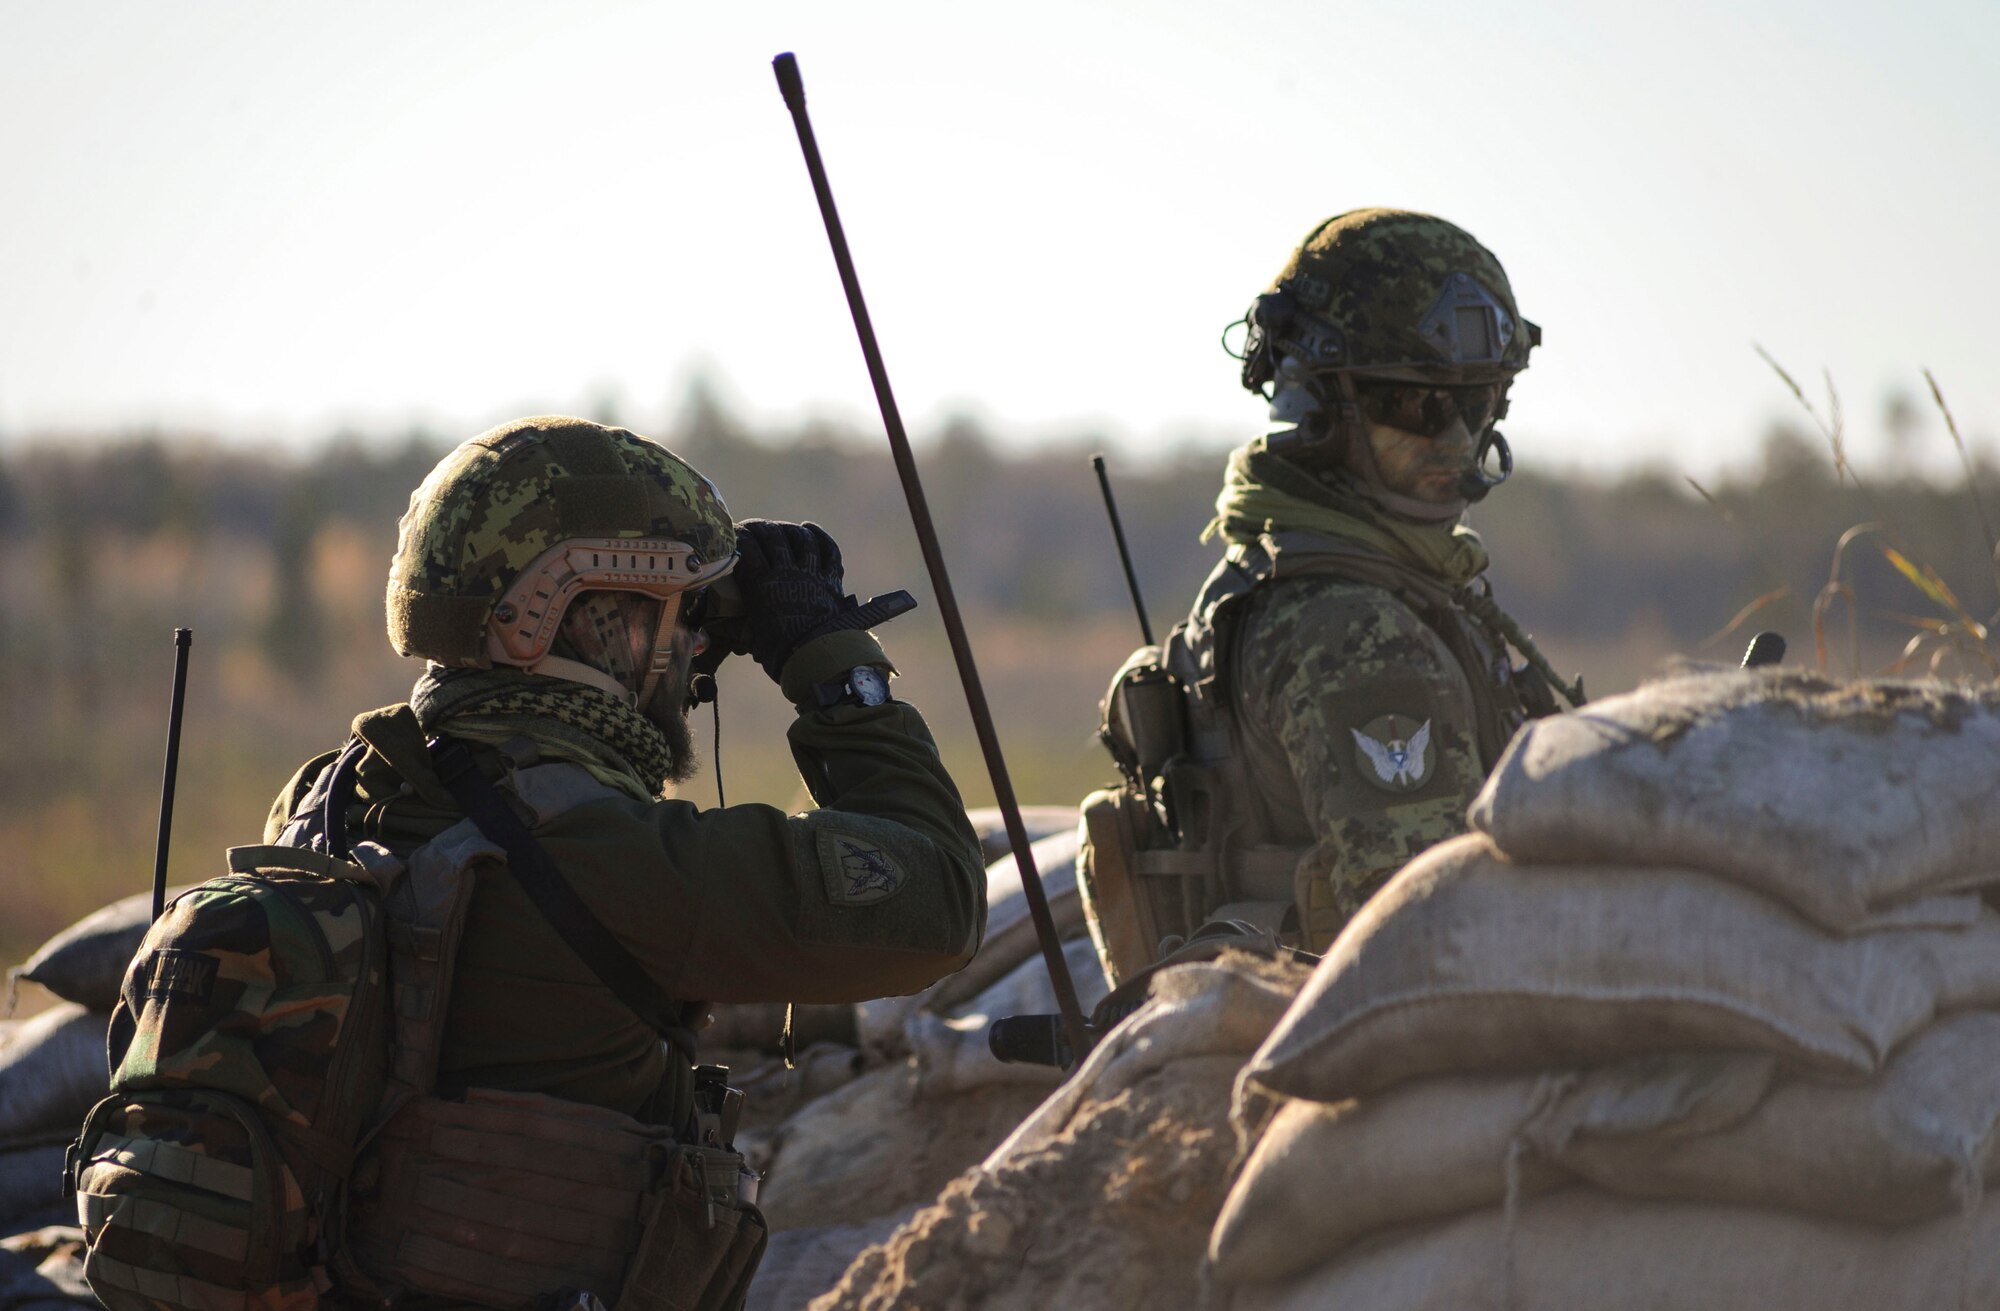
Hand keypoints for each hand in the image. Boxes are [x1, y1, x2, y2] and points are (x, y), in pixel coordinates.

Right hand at [731, 519, 846, 680]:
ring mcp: (812, 573)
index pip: (746, 548)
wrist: (820, 660)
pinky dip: (819, 536)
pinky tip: (809, 529)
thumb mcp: (753, 639)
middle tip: (753, 528)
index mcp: (762, 585)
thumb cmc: (782, 654)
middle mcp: (786, 572)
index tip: (732, 535)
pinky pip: (828, 549)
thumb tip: (724, 626)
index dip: (737, 536)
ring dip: (787, 530)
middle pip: (772, 536)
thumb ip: (740, 626)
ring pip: (800, 538)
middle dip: (760, 528)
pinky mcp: (832, 579)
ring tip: (778, 529)